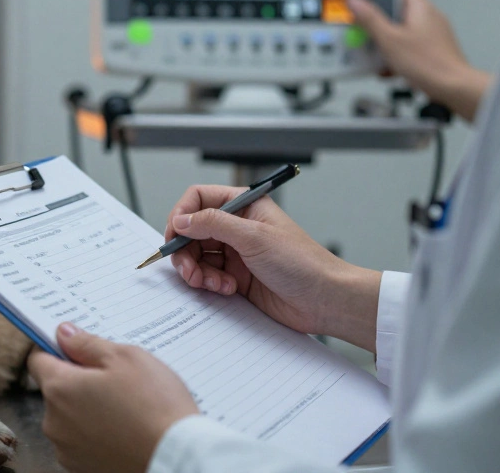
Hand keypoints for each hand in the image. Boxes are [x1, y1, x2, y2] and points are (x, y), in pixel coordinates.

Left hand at [28, 323, 198, 472]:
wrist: (175, 458)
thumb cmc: (155, 406)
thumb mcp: (126, 358)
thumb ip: (87, 344)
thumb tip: (63, 333)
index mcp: (59, 389)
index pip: (38, 360)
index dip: (55, 349)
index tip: (76, 347)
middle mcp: (54, 422)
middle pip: (56, 390)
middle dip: (79, 380)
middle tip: (115, 378)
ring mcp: (66, 449)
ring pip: (69, 416)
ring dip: (88, 408)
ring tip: (125, 407)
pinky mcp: (82, 468)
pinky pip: (82, 440)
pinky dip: (97, 432)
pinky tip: (124, 428)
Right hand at [167, 188, 380, 351]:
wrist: (324, 300)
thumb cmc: (301, 262)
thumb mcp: (254, 237)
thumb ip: (213, 224)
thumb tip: (181, 219)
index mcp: (244, 205)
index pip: (199, 199)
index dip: (182, 214)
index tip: (174, 234)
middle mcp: (237, 226)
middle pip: (192, 231)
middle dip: (186, 251)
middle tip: (188, 270)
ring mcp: (236, 252)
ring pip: (197, 256)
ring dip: (197, 271)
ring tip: (211, 284)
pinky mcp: (236, 277)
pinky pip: (208, 276)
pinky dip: (209, 284)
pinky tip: (227, 289)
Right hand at [348, 0, 492, 121]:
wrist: (454, 88)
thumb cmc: (429, 64)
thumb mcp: (390, 40)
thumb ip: (370, 19)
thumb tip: (356, 1)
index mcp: (421, 8)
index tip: (370, 4)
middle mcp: (431, 18)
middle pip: (399, 12)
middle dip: (381, 25)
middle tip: (367, 34)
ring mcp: (435, 36)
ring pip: (404, 32)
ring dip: (388, 43)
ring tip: (376, 56)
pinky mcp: (435, 52)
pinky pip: (412, 48)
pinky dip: (399, 56)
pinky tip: (390, 69)